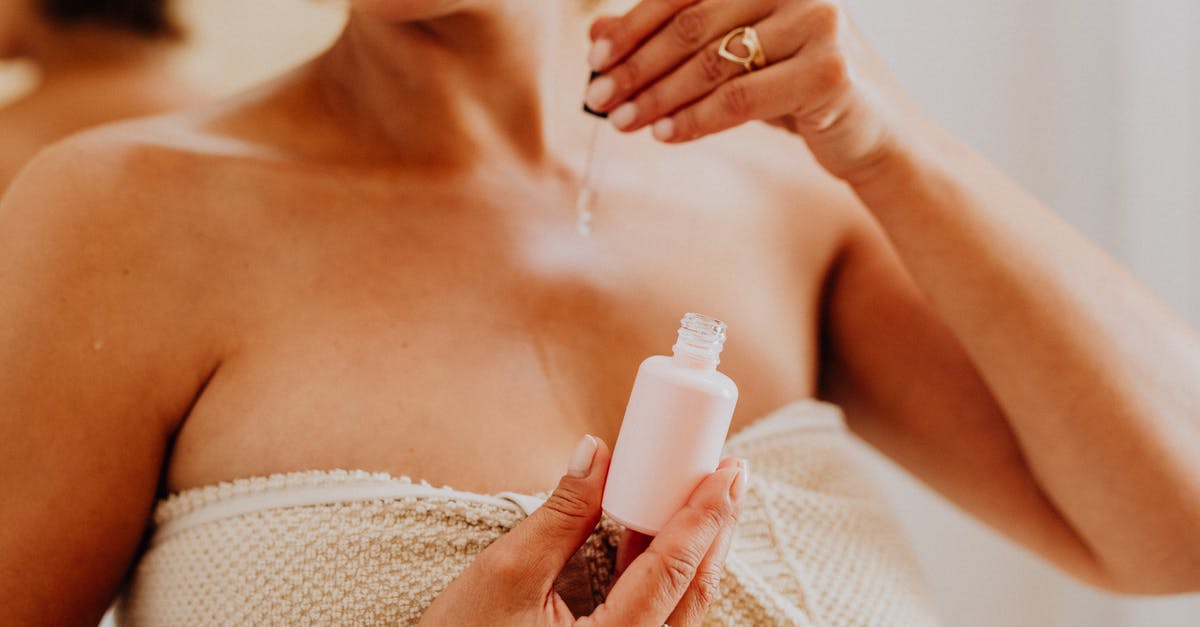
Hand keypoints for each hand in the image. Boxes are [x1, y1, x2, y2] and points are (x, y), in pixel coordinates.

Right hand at [419, 435, 748, 626]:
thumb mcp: (508, 572)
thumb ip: (562, 513)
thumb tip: (597, 450)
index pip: (673, 572)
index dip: (705, 516)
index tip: (728, 471)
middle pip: (693, 593)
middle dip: (715, 528)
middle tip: (730, 472)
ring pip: (682, 608)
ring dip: (697, 549)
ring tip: (706, 495)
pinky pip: (657, 618)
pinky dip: (667, 573)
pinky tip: (661, 533)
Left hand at [583, 0, 919, 182]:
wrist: (872, 134)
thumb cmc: (796, 93)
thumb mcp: (734, 61)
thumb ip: (677, 42)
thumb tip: (598, 33)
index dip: (633, 25)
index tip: (595, 59)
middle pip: (694, 25)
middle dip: (638, 65)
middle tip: (600, 99)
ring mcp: (819, 23)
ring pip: (713, 63)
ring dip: (658, 97)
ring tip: (623, 122)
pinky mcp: (829, 71)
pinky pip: (741, 98)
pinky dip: (695, 119)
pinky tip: (665, 135)